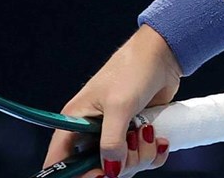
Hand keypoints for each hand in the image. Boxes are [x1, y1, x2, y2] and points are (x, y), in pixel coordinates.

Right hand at [44, 26, 181, 175]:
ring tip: (147, 132)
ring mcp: (114, 135)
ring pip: (122, 167)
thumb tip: (112, 170)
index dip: (74, 174)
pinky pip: (141, 160)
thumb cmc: (133, 69)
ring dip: (140, 156)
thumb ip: (112, 141)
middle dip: (119, 165)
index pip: (59, 160)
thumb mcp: (119, 106)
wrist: (163, 56)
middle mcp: (91, 132)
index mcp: (74, 122)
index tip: (99, 174)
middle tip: (132, 145)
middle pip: (96, 168)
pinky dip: (153, 153)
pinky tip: (159, 137)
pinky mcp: (134, 136)